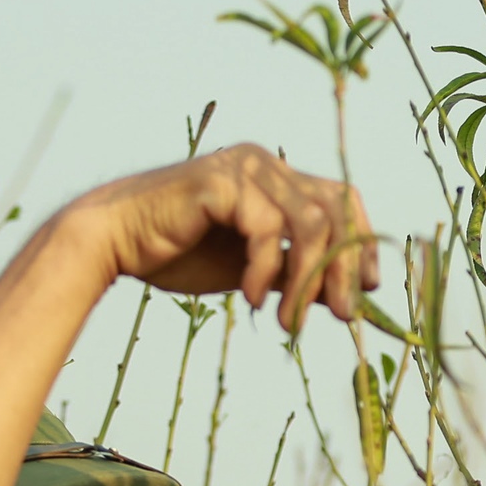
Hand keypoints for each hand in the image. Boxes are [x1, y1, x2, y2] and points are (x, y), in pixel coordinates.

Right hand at [57, 144, 376, 334]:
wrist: (117, 242)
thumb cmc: (180, 254)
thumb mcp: (251, 270)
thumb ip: (292, 273)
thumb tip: (341, 296)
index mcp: (278, 178)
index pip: (342, 200)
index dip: (361, 243)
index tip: (368, 288)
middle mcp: (267, 164)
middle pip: (335, 209)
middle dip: (343, 267)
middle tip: (342, 315)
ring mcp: (245, 167)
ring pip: (310, 221)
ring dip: (307, 279)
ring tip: (288, 322)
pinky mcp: (222, 181)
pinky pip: (266, 229)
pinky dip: (264, 271)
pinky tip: (250, 300)